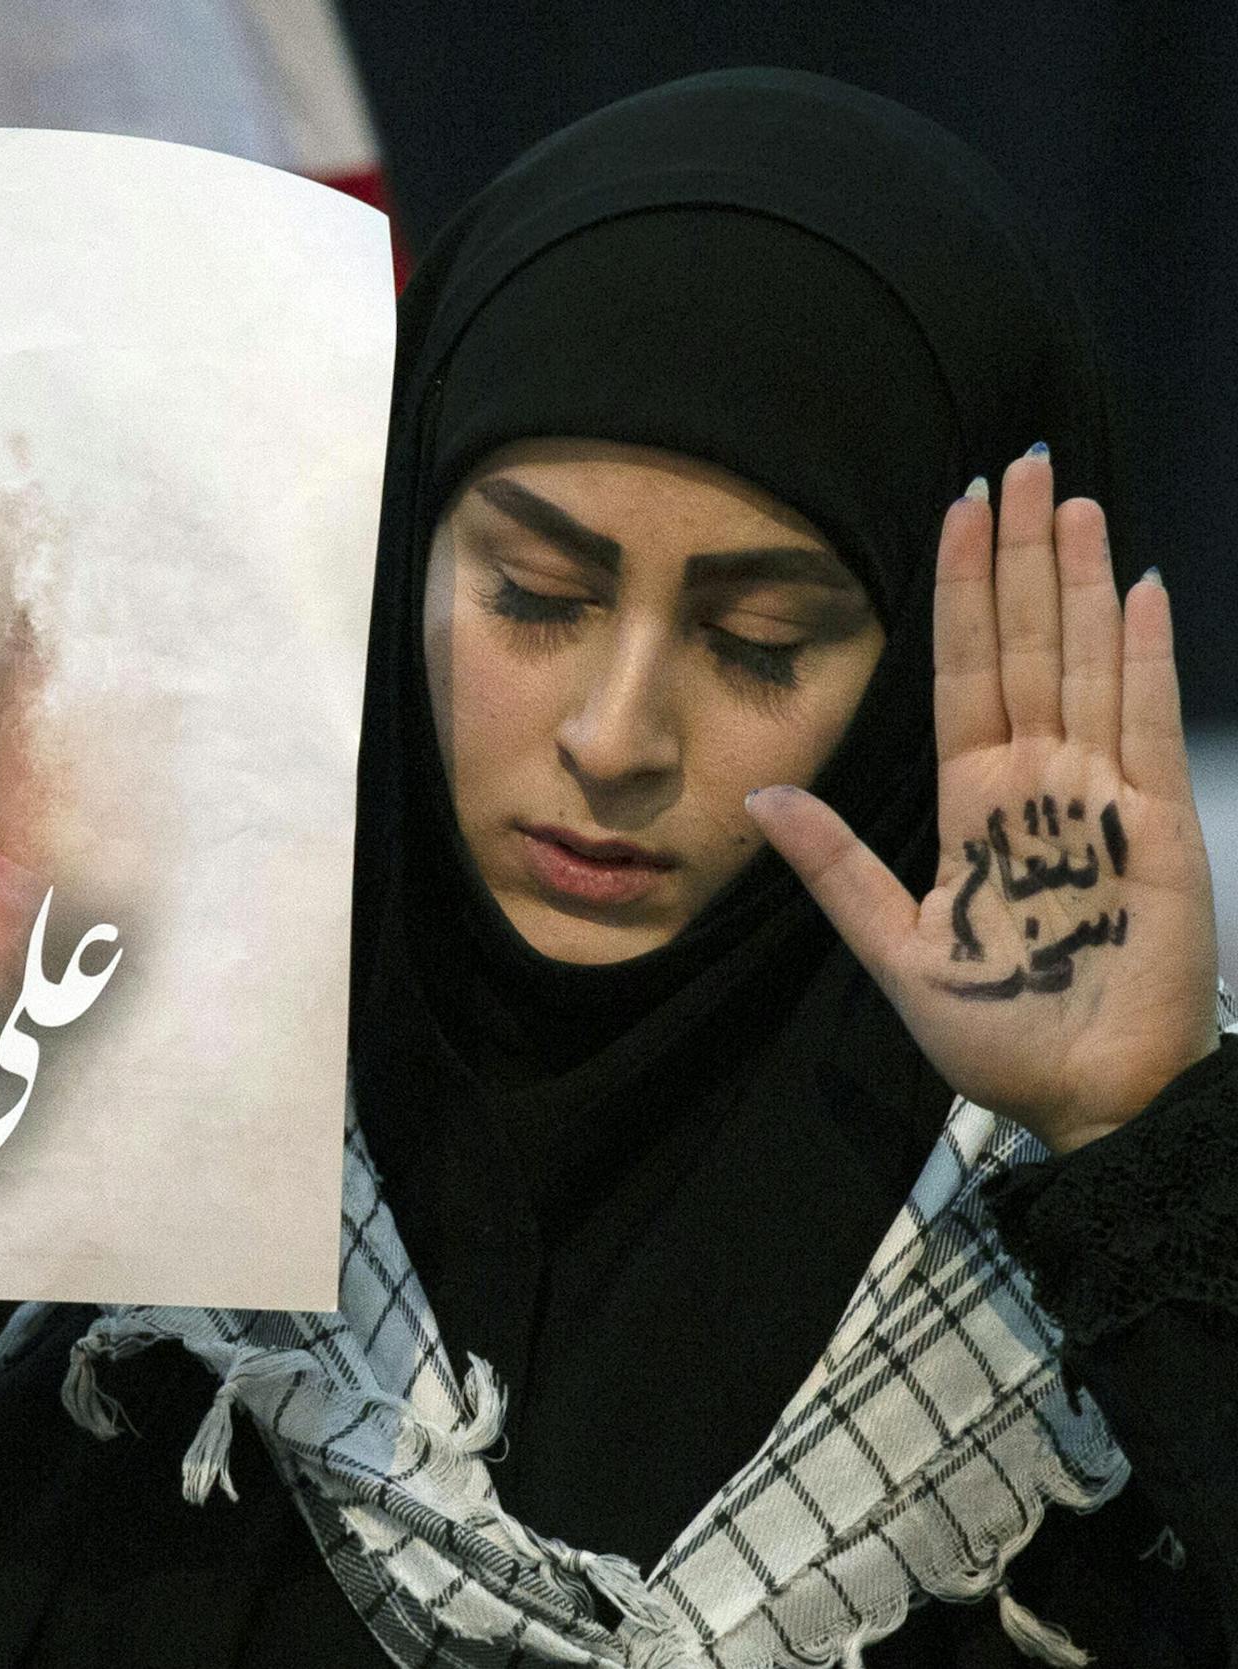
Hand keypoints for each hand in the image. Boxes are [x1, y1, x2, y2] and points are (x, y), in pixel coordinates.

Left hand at [749, 447, 1220, 1153]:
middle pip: (1028, 644)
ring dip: (1082, 581)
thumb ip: (834, 867)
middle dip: (1021, 556)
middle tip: (1019, 465)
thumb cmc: (995, 1031)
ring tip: (1072, 501)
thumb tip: (755, 799)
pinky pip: (1148, 721)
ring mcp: (1101, 793)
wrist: (1087, 1094)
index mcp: (974, 801)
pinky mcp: (1157, 823)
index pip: (963, 671)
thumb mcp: (894, 947)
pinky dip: (1147, 654)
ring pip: (1090, 661)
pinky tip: (1142, 587)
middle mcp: (1038, 780)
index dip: (960, 593)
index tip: (956, 514)